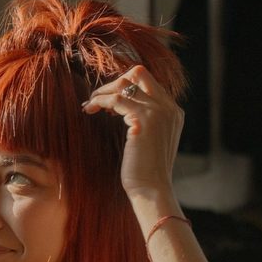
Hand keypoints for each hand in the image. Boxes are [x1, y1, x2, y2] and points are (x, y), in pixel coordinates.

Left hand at [82, 65, 184, 199]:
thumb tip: (123, 110)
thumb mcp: (148, 140)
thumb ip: (144, 122)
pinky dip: (100, 101)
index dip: (124, 88)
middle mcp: (169, 107)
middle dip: (114, 83)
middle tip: (97, 99)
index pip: (148, 82)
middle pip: (140, 73)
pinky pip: (116, 99)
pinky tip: (90, 110)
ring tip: (89, 106)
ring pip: (125, 84)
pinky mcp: (144, 120)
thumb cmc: (145, 170)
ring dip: (102, 92)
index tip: (108, 103)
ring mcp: (158, 112)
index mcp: (172, 111)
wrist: (151, 188)